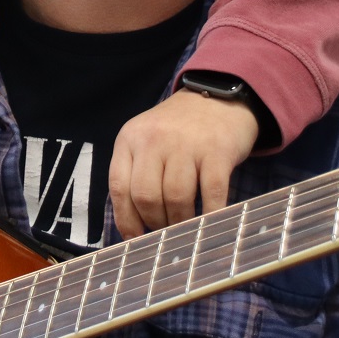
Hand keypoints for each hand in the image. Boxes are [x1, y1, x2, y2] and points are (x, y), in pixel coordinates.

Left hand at [109, 87, 259, 237]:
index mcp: (130, 138)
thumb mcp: (146, 140)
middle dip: (155, 222)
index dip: (126, 219)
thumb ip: (136, 174)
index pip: (119, 187)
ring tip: (185, 227)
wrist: (218, 98)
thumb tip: (133, 230)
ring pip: (176, 198)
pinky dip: (209, 215)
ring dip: (180, 222)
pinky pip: (211, 194)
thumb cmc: (179, 130)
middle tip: (165, 231)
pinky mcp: (217, 151)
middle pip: (146, 196)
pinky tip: (209, 222)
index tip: (135, 238)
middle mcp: (155, 138)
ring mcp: (187, 144)